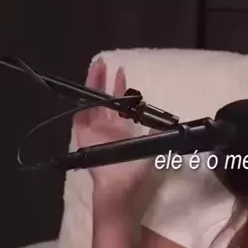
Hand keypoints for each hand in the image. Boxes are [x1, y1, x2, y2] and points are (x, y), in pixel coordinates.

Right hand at [74, 58, 153, 201]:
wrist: (118, 185)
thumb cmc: (134, 172)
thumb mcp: (150, 149)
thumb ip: (156, 135)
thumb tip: (167, 124)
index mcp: (121, 130)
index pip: (120, 105)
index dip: (121, 89)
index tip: (122, 72)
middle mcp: (106, 128)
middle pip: (103, 99)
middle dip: (104, 81)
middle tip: (105, 62)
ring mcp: (93, 131)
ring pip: (91, 103)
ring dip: (92, 86)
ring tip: (95, 67)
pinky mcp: (82, 136)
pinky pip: (79, 117)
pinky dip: (80, 104)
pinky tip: (82, 90)